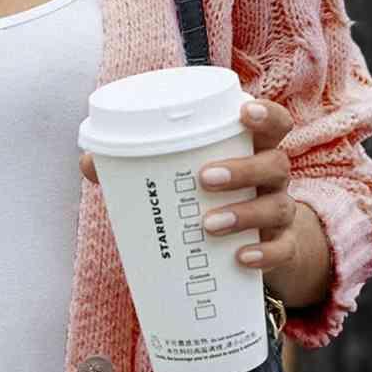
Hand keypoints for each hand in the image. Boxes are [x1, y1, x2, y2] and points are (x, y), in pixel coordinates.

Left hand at [79, 95, 297, 280]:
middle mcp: (271, 179)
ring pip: (277, 206)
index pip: (274, 124)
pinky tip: (239, 258)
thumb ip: (140, 167)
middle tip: (204, 178)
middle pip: (274, 163)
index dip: (266, 114)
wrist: (253, 245)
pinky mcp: (282, 248)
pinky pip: (282, 250)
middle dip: (242, 168)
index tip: (244, 112)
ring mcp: (280, 213)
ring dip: (243, 213)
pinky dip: (263, 255)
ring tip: (207, 223)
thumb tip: (88, 163)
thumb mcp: (185, 181)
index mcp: (251, 150)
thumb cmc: (212, 198)